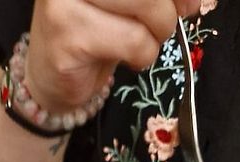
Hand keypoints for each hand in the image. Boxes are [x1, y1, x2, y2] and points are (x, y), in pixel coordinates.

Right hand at [26, 0, 200, 110]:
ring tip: (141, 43)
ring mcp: (65, 0)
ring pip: (147, 6)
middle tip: (162, 26)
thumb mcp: (132, 0)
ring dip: (156, 34)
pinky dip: (143, 55)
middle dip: (168, 9)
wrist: (50, 75)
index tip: (189, 2)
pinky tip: (128, 58)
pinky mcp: (67, 35)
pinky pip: (133, 41)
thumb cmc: (94, 28)